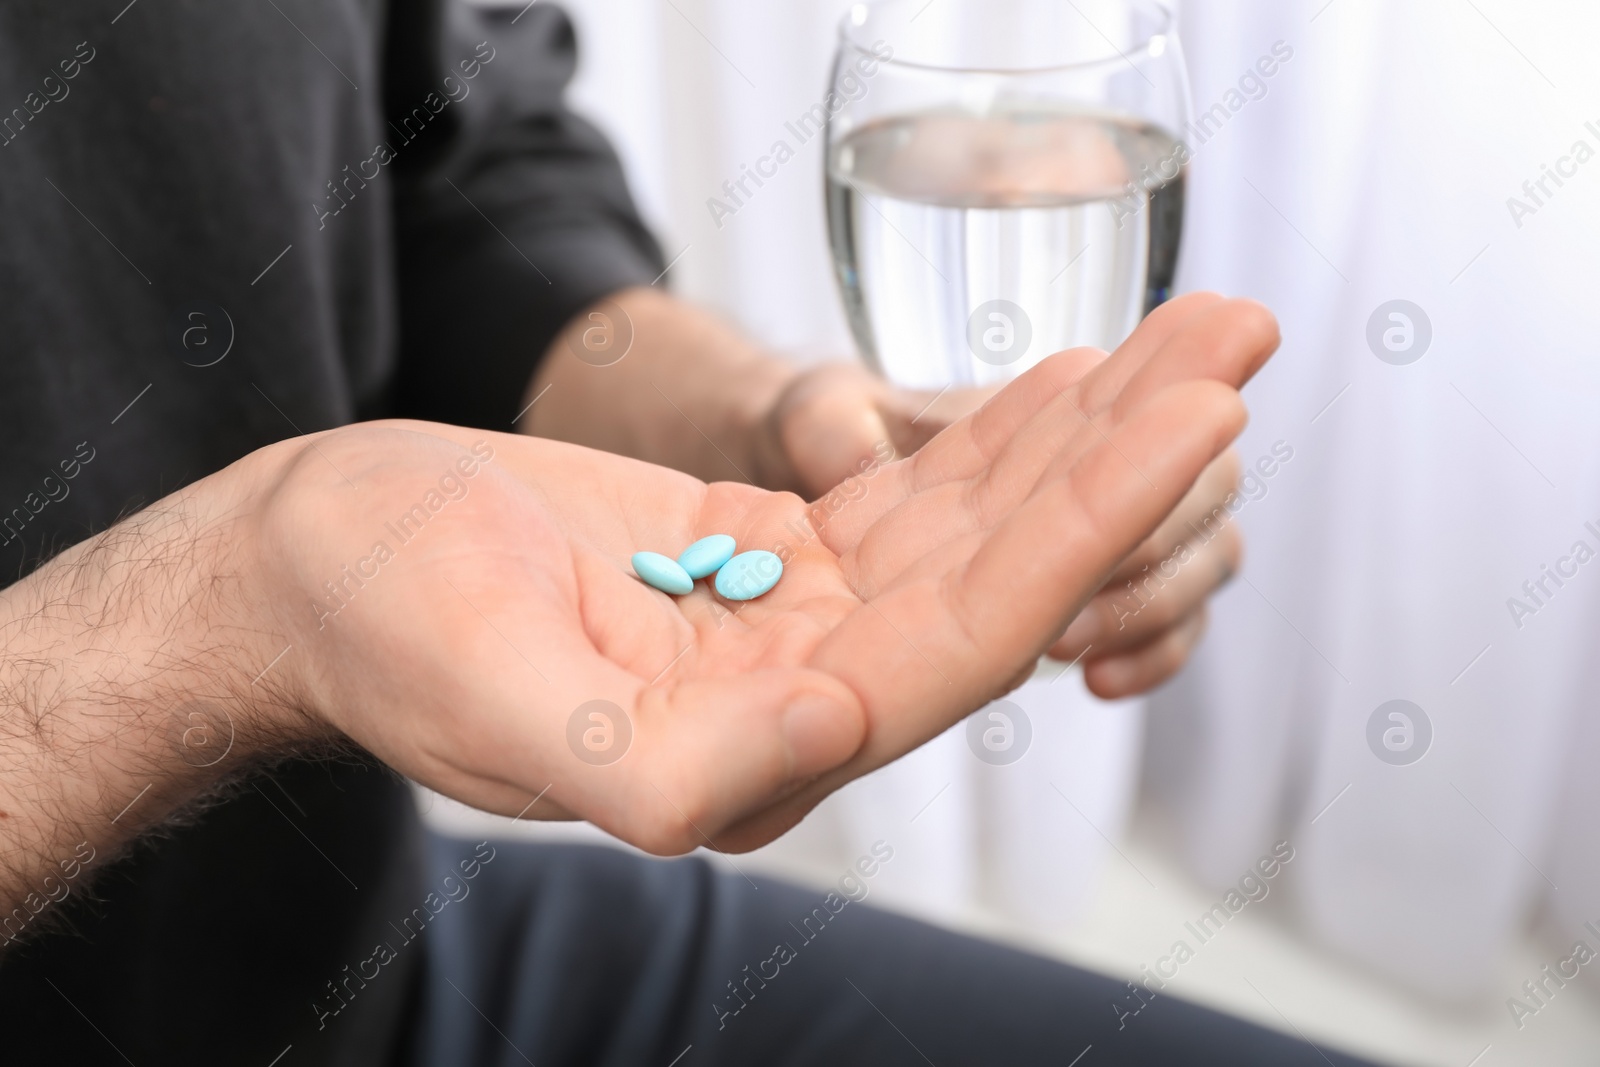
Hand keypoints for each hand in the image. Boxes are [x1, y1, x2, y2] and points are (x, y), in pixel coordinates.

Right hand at [258, 292, 1275, 854]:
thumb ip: (657, 758)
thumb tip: (825, 736)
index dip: (1091, 525)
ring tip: (1191, 335)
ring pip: (974, 525)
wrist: (316, 567)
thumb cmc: (382, 621)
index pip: (970, 635)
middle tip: (1235, 338)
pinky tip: (1069, 380)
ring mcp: (790, 625)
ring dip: (1085, 431)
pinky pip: (911, 501)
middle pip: (1007, 571)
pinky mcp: (766, 564)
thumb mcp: (498, 693)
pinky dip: (996, 437)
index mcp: (755, 747)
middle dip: (1126, 456)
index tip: (1193, 417)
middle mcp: (799, 697)